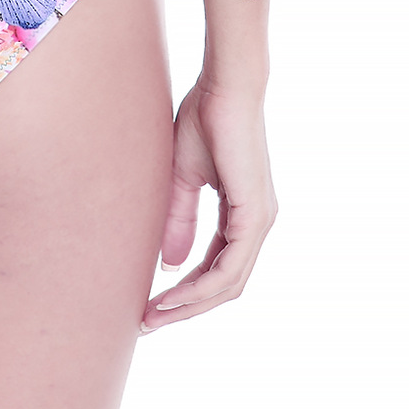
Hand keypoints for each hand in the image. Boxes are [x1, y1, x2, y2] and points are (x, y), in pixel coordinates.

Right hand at [140, 76, 277, 330]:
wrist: (225, 86)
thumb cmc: (205, 118)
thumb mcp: (185, 177)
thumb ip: (181, 218)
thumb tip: (170, 265)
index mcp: (242, 215)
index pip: (216, 267)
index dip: (186, 291)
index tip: (151, 303)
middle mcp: (256, 224)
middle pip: (224, 285)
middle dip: (185, 307)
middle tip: (149, 322)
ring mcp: (259, 221)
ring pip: (228, 283)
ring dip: (191, 304)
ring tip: (156, 315)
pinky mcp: (254, 214)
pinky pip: (231, 266)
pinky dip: (203, 286)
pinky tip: (176, 293)